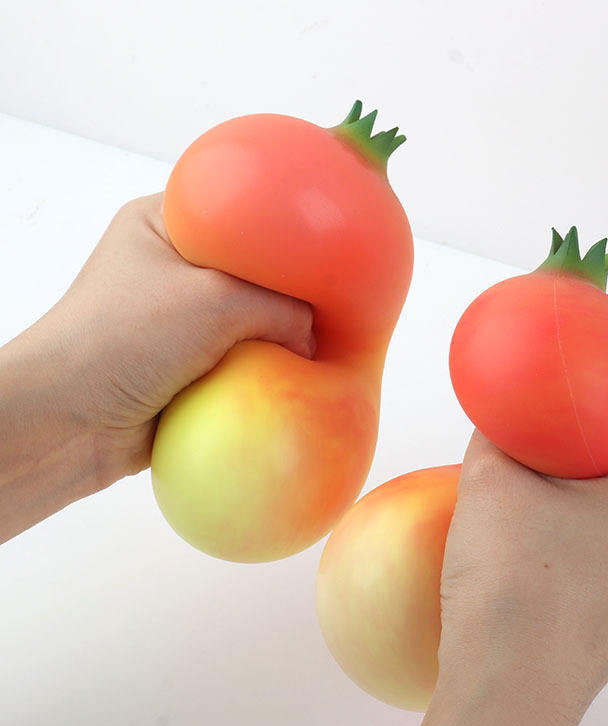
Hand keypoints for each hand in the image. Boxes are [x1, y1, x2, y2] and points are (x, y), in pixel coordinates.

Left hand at [0, 193, 313, 539]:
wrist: (68, 423)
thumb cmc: (127, 338)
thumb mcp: (215, 301)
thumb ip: (280, 308)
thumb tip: (315, 336)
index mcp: (163, 226)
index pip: (237, 212)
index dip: (282, 227)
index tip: (325, 245)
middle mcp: (171, 270)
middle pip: (250, 273)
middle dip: (287, 293)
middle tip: (332, 302)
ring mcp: (178, 323)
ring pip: (248, 324)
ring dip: (276, 341)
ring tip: (320, 346)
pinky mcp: (186, 369)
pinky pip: (239, 365)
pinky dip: (262, 375)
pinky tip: (294, 381)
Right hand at [379, 377, 607, 725]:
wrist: (507, 693)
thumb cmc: (512, 582)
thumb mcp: (494, 478)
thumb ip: (501, 429)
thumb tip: (502, 412)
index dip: (603, 371)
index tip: (560, 367)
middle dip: (586, 422)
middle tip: (534, 416)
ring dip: (580, 469)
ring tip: (528, 468)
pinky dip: (581, 508)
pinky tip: (534, 518)